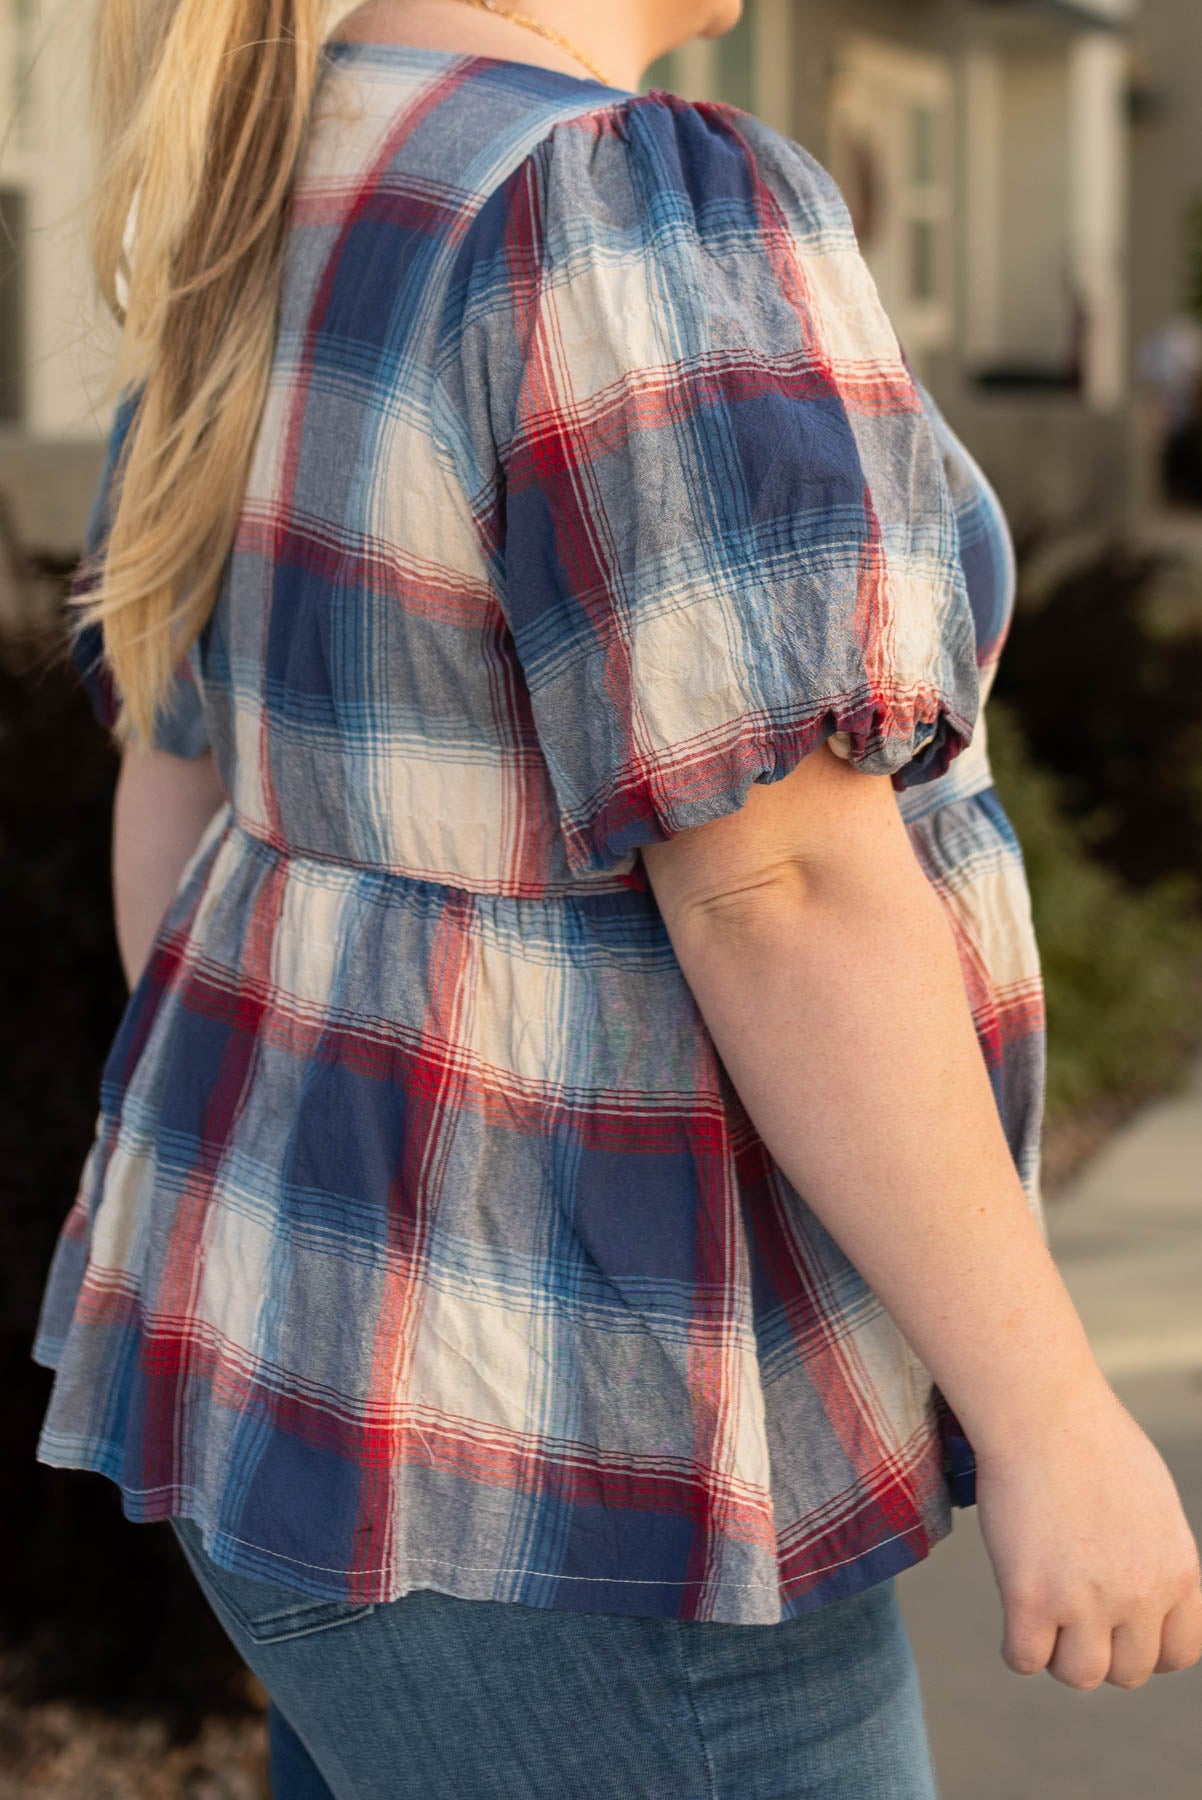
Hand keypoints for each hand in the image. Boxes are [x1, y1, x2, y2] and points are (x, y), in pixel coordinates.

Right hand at [974, 1381, 1201, 1688]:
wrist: (1041, 1409)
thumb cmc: (1091, 1437)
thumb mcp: (1153, 1500)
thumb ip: (1156, 1553)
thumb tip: (1145, 1589)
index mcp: (1178, 1571)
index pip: (1180, 1653)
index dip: (1146, 1646)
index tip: (1117, 1625)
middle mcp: (1139, 1595)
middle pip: (1128, 1671)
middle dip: (1099, 1648)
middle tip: (1071, 1609)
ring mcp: (1084, 1600)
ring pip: (1079, 1675)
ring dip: (1059, 1652)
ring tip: (1042, 1611)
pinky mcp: (1030, 1597)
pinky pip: (1025, 1658)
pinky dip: (1017, 1645)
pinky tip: (1014, 1608)